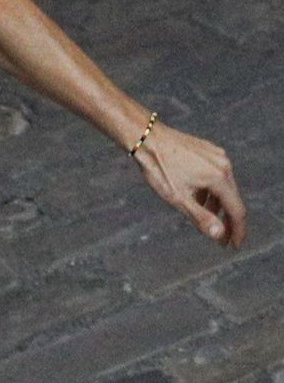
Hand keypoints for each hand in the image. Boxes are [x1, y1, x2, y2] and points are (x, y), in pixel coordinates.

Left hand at [133, 122, 246, 246]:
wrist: (145, 136)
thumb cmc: (159, 166)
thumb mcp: (178, 198)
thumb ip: (201, 218)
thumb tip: (220, 235)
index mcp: (219, 176)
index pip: (237, 211)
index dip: (237, 231)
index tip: (234, 246)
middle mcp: (223, 164)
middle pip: (232, 199)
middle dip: (227, 221)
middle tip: (221, 240)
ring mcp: (215, 155)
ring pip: (223, 187)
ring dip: (218, 206)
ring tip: (207, 221)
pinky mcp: (207, 150)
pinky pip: (215, 175)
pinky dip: (210, 191)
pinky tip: (198, 199)